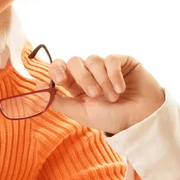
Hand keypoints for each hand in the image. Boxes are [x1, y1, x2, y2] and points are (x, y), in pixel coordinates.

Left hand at [37, 54, 164, 134]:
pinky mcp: (122, 61)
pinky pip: (110, 59)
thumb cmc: (112, 118)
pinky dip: (114, 75)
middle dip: (83, 78)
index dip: (56, 69)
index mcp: (75, 85)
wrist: (142, 120)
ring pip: (92, 60)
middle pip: (74, 62)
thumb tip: (37, 88)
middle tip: (95, 95)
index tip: (61, 81)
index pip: (59, 67)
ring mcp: (104, 66)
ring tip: (113, 97)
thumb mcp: (82, 113)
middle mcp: (88, 73)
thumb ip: (59, 101)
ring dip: (102, 80)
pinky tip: (121, 88)